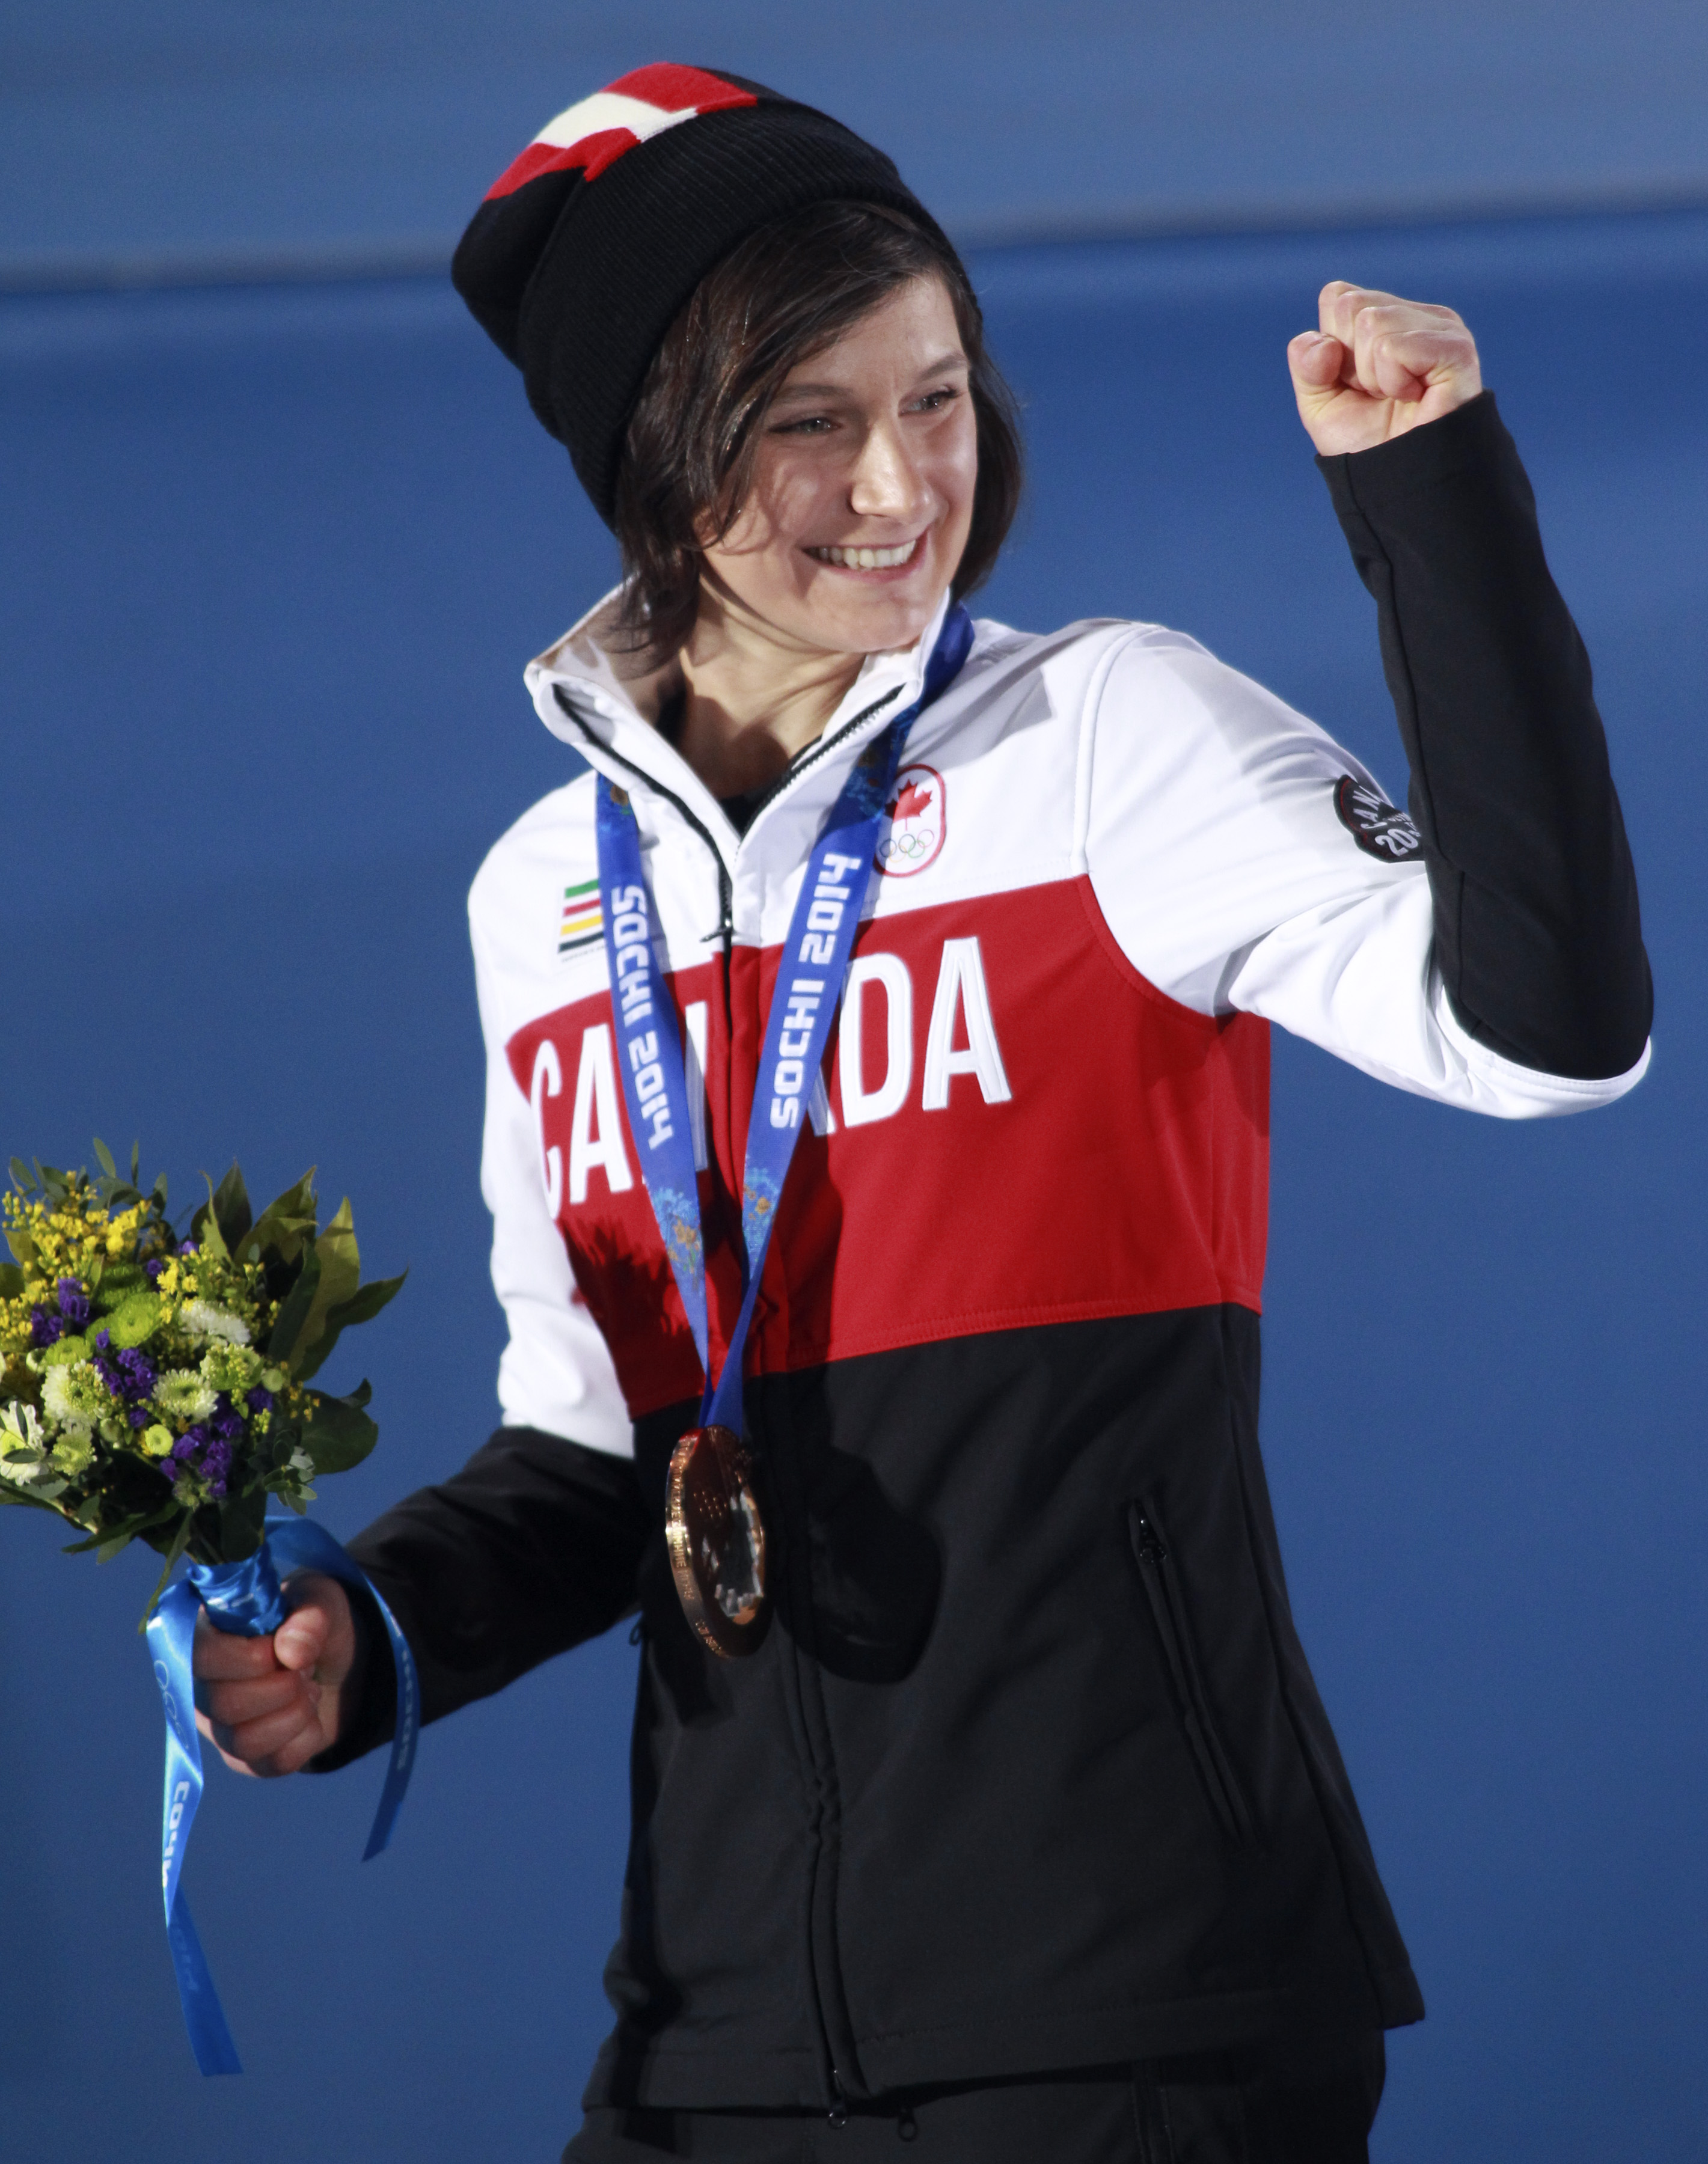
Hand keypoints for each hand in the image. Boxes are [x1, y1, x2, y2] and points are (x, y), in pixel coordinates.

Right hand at [193, 1570, 355, 1776]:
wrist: (336, 1663)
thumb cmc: (312, 1623)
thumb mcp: (320, 1601)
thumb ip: (309, 1615)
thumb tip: (291, 1653)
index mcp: (207, 1637)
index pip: (199, 1655)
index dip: (248, 1657)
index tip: (278, 1646)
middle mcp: (202, 1686)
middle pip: (224, 1704)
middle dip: (281, 1686)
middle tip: (303, 1668)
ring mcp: (220, 1728)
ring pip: (245, 1741)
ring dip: (295, 1712)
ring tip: (307, 1686)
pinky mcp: (246, 1759)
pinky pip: (273, 1763)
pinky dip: (307, 1736)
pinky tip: (308, 1714)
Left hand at [1288, 281, 1482, 456]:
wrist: (1397, 482)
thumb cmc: (1365, 442)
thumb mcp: (1319, 403)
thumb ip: (1307, 365)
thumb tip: (1321, 344)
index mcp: (1383, 318)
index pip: (1337, 297)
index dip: (1332, 348)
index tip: (1354, 382)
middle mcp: (1414, 315)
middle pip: (1351, 304)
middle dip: (1351, 361)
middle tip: (1377, 393)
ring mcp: (1439, 327)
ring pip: (1373, 322)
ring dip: (1372, 375)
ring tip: (1397, 397)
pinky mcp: (1455, 347)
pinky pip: (1394, 347)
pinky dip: (1392, 381)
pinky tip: (1415, 398)